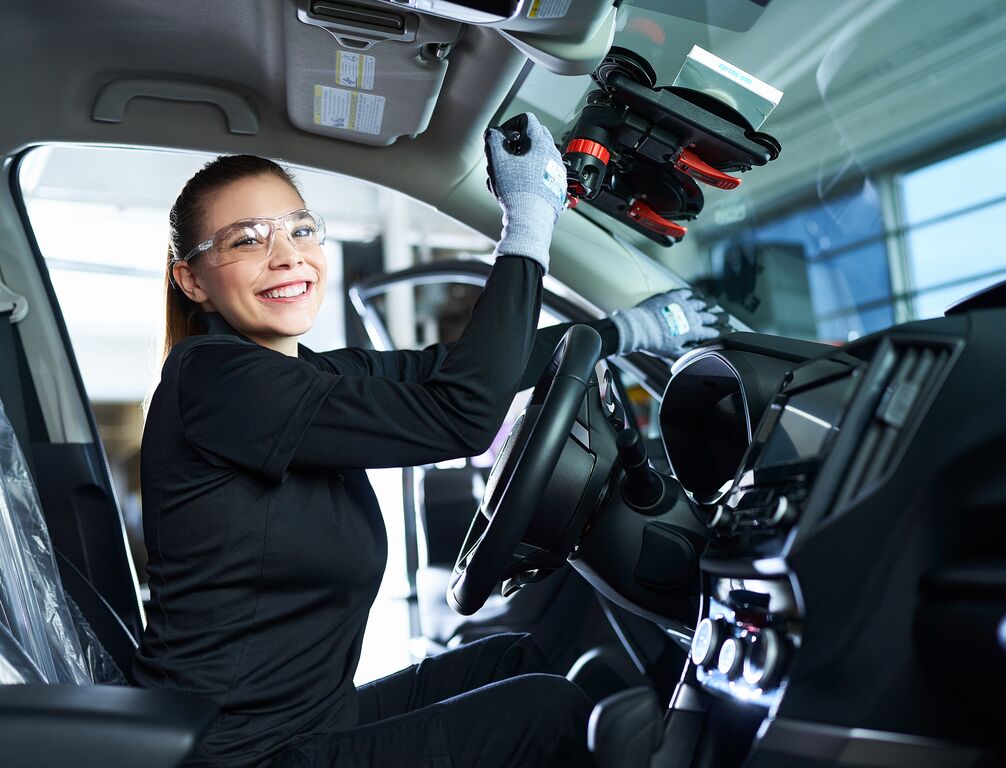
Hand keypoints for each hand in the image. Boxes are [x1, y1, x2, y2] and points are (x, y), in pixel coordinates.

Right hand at [484, 112, 566, 272]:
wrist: (530, 220)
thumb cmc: (517, 192)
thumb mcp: (498, 160)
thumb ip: (493, 140)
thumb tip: (494, 133)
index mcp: (541, 143)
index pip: (526, 119)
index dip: (510, 125)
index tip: (501, 138)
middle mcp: (553, 155)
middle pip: (533, 137)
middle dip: (515, 144)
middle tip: (503, 156)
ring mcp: (556, 171)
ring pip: (535, 157)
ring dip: (519, 162)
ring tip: (506, 177)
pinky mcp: (556, 187)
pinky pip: (541, 174)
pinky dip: (528, 176)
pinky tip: (516, 189)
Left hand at [610, 288, 729, 358]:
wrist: (639, 328)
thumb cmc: (654, 343)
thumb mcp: (672, 352)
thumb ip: (686, 352)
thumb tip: (697, 354)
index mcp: (693, 331)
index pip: (712, 332)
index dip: (721, 332)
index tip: (728, 331)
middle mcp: (692, 316)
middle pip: (710, 316)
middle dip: (720, 317)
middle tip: (726, 317)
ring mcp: (683, 304)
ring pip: (701, 302)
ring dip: (708, 303)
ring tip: (713, 302)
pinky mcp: (673, 296)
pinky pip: (687, 292)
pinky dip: (693, 293)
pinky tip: (695, 293)